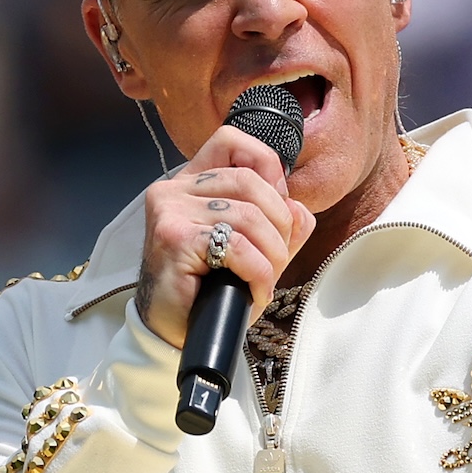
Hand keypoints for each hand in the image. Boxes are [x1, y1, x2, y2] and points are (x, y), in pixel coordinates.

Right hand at [136, 125, 315, 346]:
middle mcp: (175, 189)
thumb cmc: (208, 289)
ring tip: (264, 281)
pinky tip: (254, 290)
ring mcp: (171, 212)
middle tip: (275, 260)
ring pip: (249, 215)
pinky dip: (258, 272)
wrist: (172, 330)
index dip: (267, 167)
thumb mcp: (251, 250)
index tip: (277, 209)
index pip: (232, 142)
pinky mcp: (174, 240)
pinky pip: (238, 246)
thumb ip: (277, 224)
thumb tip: (300, 210)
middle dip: (279, 225)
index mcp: (192, 182)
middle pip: (250, 181)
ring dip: (271, 255)